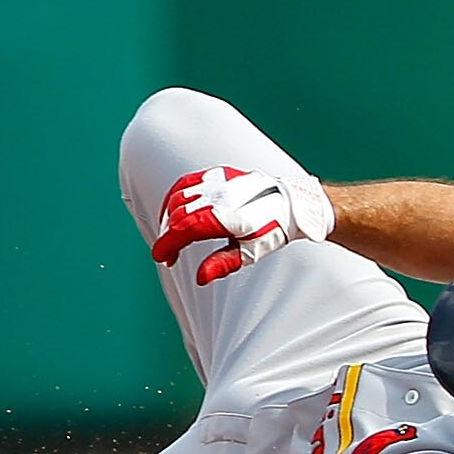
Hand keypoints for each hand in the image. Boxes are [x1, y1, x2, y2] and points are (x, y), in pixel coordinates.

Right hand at [150, 163, 333, 283]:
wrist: (293, 204)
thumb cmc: (273, 228)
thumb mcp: (250, 253)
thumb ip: (223, 264)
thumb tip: (200, 278)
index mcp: (225, 217)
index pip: (184, 228)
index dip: (166, 243)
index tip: (160, 256)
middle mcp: (220, 196)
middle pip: (177, 214)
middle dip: (166, 235)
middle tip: (168, 254)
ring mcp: (220, 183)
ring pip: (180, 196)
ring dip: (168, 216)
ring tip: (170, 234)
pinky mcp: (222, 175)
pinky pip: (190, 181)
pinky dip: (176, 194)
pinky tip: (174, 207)